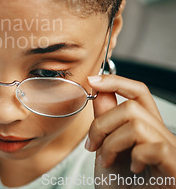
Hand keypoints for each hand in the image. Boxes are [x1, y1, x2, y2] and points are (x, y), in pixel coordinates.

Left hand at [85, 74, 175, 188]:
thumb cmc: (123, 186)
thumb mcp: (106, 149)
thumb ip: (105, 121)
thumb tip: (99, 90)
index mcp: (148, 129)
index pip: (139, 93)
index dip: (116, 81)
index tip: (92, 80)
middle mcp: (163, 136)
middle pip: (131, 108)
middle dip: (102, 124)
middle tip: (93, 147)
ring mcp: (171, 151)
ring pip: (138, 125)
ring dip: (112, 143)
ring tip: (107, 161)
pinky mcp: (175, 167)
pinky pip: (154, 148)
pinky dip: (135, 157)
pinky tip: (134, 171)